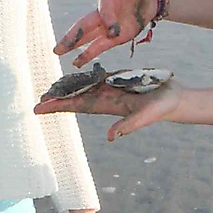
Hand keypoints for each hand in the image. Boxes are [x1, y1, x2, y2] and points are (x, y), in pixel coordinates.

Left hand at [34, 82, 180, 140]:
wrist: (173, 100)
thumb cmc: (161, 109)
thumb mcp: (145, 117)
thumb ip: (128, 126)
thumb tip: (111, 137)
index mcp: (107, 106)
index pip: (77, 105)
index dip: (58, 106)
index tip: (39, 109)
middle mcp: (106, 98)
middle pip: (76, 97)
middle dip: (58, 99)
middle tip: (39, 99)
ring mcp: (112, 89)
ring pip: (85, 87)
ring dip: (68, 88)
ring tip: (52, 89)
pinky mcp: (119, 81)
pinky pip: (98, 78)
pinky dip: (85, 77)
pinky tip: (75, 75)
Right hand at [55, 0, 157, 67]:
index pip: (103, 12)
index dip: (108, 20)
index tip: (114, 30)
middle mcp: (103, 14)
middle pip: (83, 26)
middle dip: (71, 37)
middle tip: (57, 48)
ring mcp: (109, 27)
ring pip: (88, 37)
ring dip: (75, 46)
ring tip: (59, 53)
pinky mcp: (118, 37)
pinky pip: (101, 46)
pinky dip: (88, 53)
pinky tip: (77, 62)